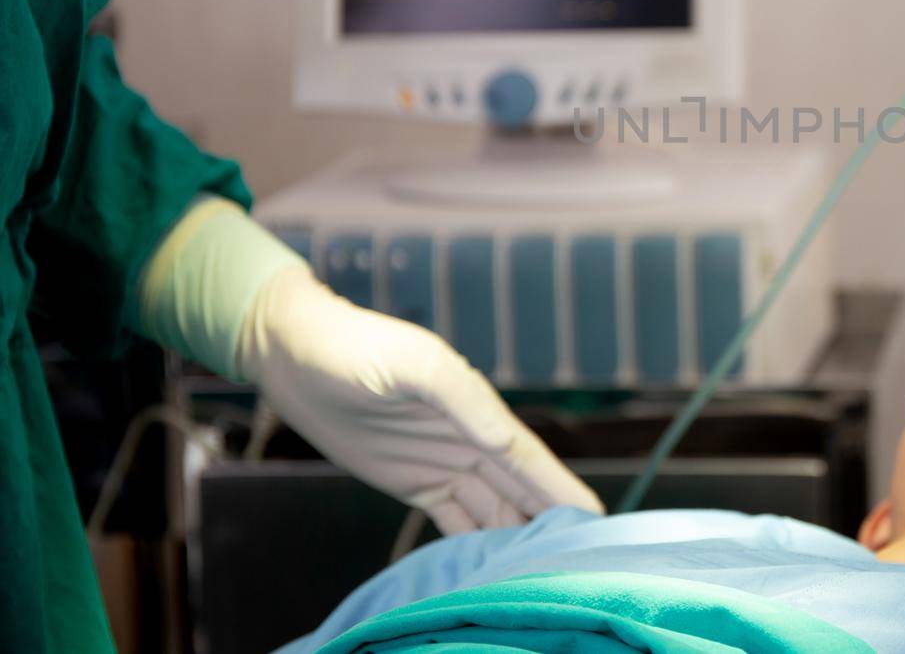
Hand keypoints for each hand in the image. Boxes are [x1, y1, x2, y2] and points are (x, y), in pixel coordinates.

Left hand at [236, 264, 602, 533]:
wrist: (296, 354)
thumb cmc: (357, 349)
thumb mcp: (415, 365)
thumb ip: (462, 399)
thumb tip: (506, 440)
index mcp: (476, 411)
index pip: (529, 459)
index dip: (561, 488)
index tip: (595, 518)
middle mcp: (468, 440)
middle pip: (519, 488)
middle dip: (550, 518)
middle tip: (581, 555)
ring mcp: (442, 463)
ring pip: (492, 507)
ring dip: (515, 534)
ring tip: (542, 569)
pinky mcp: (412, 482)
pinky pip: (453, 518)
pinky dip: (475, 540)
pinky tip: (491, 564)